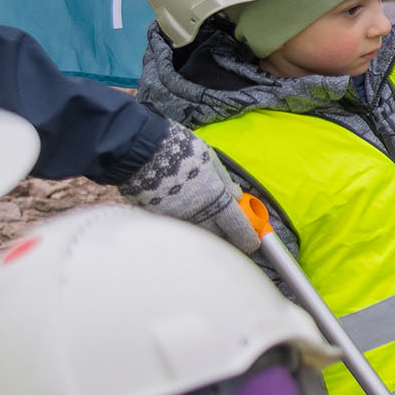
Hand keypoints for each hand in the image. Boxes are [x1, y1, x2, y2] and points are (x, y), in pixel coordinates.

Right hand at [121, 126, 260, 252]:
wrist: (142, 152)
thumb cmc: (182, 151)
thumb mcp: (211, 161)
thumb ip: (225, 181)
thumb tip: (236, 196)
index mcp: (216, 199)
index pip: (237, 228)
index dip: (248, 239)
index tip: (252, 243)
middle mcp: (198, 214)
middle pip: (218, 236)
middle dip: (228, 236)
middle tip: (233, 231)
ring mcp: (177, 219)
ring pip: (198, 233)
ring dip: (208, 230)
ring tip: (211, 219)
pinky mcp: (159, 218)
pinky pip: (180, 227)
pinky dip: (188, 224)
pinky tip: (188, 212)